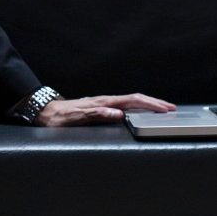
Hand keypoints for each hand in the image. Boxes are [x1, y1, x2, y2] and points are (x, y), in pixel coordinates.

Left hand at [35, 93, 175, 126]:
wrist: (45, 112)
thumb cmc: (60, 117)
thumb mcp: (77, 117)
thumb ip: (98, 114)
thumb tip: (119, 114)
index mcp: (103, 102)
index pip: (133, 100)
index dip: (150, 104)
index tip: (165, 109)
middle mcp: (105, 100)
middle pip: (135, 98)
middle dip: (154, 103)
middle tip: (171, 108)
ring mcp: (103, 103)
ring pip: (131, 101)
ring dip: (147, 104)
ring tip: (161, 110)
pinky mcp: (100, 108)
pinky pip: (124, 105)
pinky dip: (137, 108)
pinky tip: (139, 112)